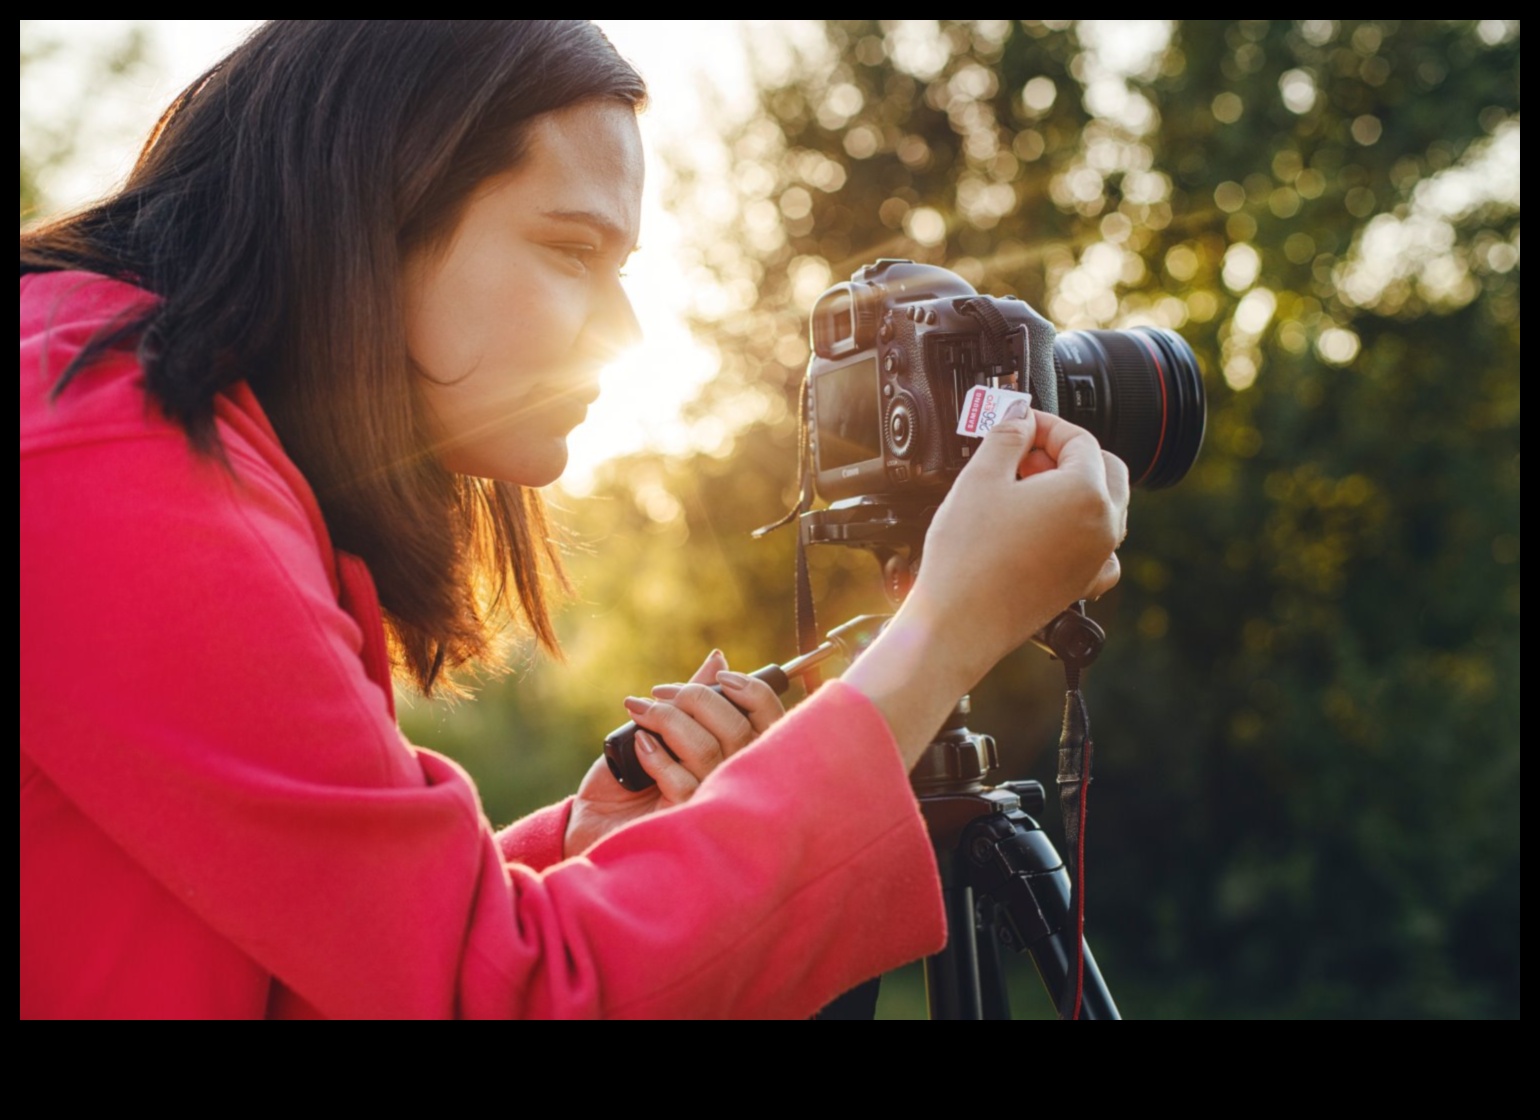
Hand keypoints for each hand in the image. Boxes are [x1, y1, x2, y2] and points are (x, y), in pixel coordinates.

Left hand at [565, 650, 786, 856]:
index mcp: (737, 755)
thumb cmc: (630, 776)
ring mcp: (711, 803)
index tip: (721, 679)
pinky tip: (639, 747)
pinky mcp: (685, 822)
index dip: (753, 693)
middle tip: (660, 694)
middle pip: (739, 731)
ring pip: (708, 751)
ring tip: (640, 712)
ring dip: (669, 720)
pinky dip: (657, 756)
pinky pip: (682, 782)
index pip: (770, 722)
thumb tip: (719, 660)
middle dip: (697, 700)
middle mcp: (733, 781)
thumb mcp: (661, 729)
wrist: (594, 819)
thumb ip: (694, 700)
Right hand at [844, 405, 1128, 767]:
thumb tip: (1019, 419)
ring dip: (1072, 488)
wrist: (959, 623)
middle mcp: (1105, 526)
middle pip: (1105, 469)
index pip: (1079, 439)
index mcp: (1087, 493)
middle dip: (1067, 453)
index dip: (1045, 424)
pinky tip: (1046, 530)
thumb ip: (1006, 435)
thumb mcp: (980, 477)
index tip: (1018, 423)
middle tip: (1023, 452)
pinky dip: (1079, 531)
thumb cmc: (967, 557)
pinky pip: (1099, 549)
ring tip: (1025, 489)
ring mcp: (1098, 558)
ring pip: (1104, 507)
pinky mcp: (1082, 584)